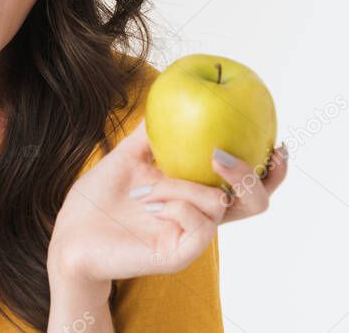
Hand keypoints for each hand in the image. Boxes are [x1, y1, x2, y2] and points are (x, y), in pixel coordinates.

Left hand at [49, 122, 284, 292]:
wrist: (71, 233)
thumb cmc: (99, 197)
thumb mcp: (127, 155)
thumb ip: (152, 130)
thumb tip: (169, 93)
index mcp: (196, 193)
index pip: (248, 183)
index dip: (272, 169)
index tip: (276, 143)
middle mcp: (201, 216)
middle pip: (256, 202)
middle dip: (251, 175)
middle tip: (220, 155)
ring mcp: (193, 237)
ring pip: (220, 206)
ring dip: (183, 186)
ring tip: (146, 184)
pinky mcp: (180, 255)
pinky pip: (200, 227)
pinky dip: (175, 205)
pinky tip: (147, 203)